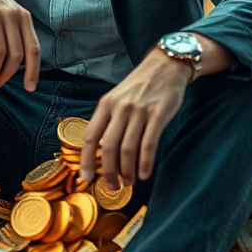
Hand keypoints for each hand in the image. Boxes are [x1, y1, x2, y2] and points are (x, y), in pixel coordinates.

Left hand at [79, 49, 192, 186]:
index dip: (86, 160)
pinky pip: (148, 144)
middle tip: (112, 186)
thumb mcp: (117, 97)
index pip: (90, 137)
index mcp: (105, 105)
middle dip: (108, 172)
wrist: (166, 65)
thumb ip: (108, 120)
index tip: (85, 178)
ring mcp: (139, 111)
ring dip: (127, 171)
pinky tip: (144, 173)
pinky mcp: (158, 114)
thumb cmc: (140, 86)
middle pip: (108, 147)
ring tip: (129, 182)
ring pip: (128, 149)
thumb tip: (100, 151)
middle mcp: (120, 108)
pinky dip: (145, 163)